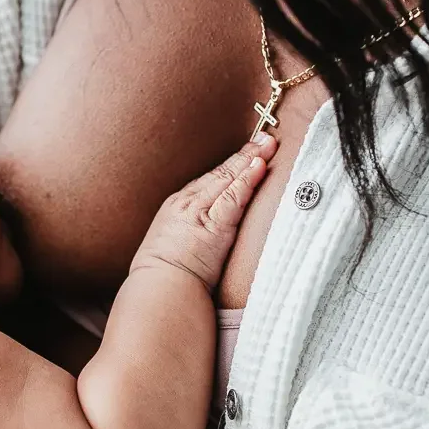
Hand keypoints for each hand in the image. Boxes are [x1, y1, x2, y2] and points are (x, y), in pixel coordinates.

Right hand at [129, 133, 271, 287]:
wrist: (160, 289)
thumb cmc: (164, 276)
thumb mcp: (171, 246)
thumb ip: (188, 233)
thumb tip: (201, 237)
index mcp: (176, 207)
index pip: (208, 181)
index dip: (230, 166)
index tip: (246, 155)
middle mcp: (186, 203)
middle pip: (220, 173)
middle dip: (244, 154)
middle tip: (264, 139)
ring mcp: (199, 211)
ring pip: (228, 178)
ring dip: (250, 159)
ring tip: (269, 145)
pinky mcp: (213, 224)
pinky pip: (235, 196)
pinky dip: (248, 179)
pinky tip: (260, 165)